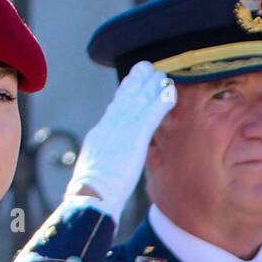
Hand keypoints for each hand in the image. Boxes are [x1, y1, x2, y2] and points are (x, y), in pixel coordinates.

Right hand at [65, 60, 176, 223]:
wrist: (90, 194)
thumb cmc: (90, 193)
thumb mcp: (93, 170)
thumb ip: (102, 162)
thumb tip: (100, 168)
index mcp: (98, 135)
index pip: (113, 109)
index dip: (122, 94)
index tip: (129, 83)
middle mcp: (109, 126)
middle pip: (124, 97)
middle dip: (136, 81)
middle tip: (145, 66)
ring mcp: (122, 129)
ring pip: (138, 100)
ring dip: (151, 85)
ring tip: (161, 73)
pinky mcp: (135, 136)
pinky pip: (151, 114)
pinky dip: (161, 101)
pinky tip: (171, 92)